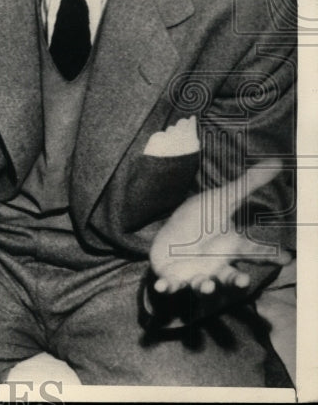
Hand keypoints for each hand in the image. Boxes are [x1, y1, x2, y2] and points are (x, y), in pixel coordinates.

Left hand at [149, 163, 290, 296]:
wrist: (173, 238)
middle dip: (236, 280)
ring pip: (204, 285)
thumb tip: (277, 161)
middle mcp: (217, 265)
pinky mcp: (173, 277)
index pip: (255, 252)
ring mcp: (195, 273)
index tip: (286, 258)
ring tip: (206, 285)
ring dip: (205, 287)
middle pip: (230, 277)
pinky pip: (170, 285)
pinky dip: (167, 287)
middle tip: (242, 281)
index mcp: (231, 248)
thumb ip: (249, 184)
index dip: (271, 255)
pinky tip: (163, 286)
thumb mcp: (223, 200)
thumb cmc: (202, 221)